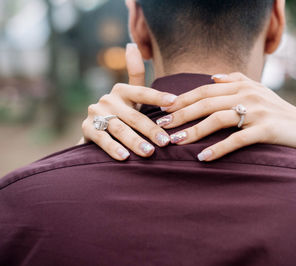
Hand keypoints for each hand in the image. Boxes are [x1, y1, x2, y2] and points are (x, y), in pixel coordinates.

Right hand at [80, 44, 176, 159]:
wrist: (95, 131)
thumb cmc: (121, 113)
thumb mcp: (130, 96)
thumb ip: (135, 74)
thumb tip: (132, 45)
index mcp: (121, 90)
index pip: (141, 91)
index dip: (157, 96)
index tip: (174, 102)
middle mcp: (108, 99)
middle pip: (133, 115)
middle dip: (151, 129)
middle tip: (165, 142)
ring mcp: (96, 114)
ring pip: (119, 128)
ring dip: (134, 141)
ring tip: (149, 152)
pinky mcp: (87, 128)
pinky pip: (102, 139)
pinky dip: (113, 148)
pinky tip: (124, 157)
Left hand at [156, 72, 295, 160]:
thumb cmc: (277, 110)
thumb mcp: (258, 90)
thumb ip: (235, 80)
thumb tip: (213, 77)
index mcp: (241, 85)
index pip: (204, 90)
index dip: (183, 98)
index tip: (163, 108)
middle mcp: (247, 95)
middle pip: (206, 103)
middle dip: (181, 114)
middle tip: (162, 126)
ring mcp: (256, 112)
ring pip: (218, 119)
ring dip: (194, 131)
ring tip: (176, 142)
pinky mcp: (265, 129)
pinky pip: (237, 139)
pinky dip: (219, 148)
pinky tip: (203, 157)